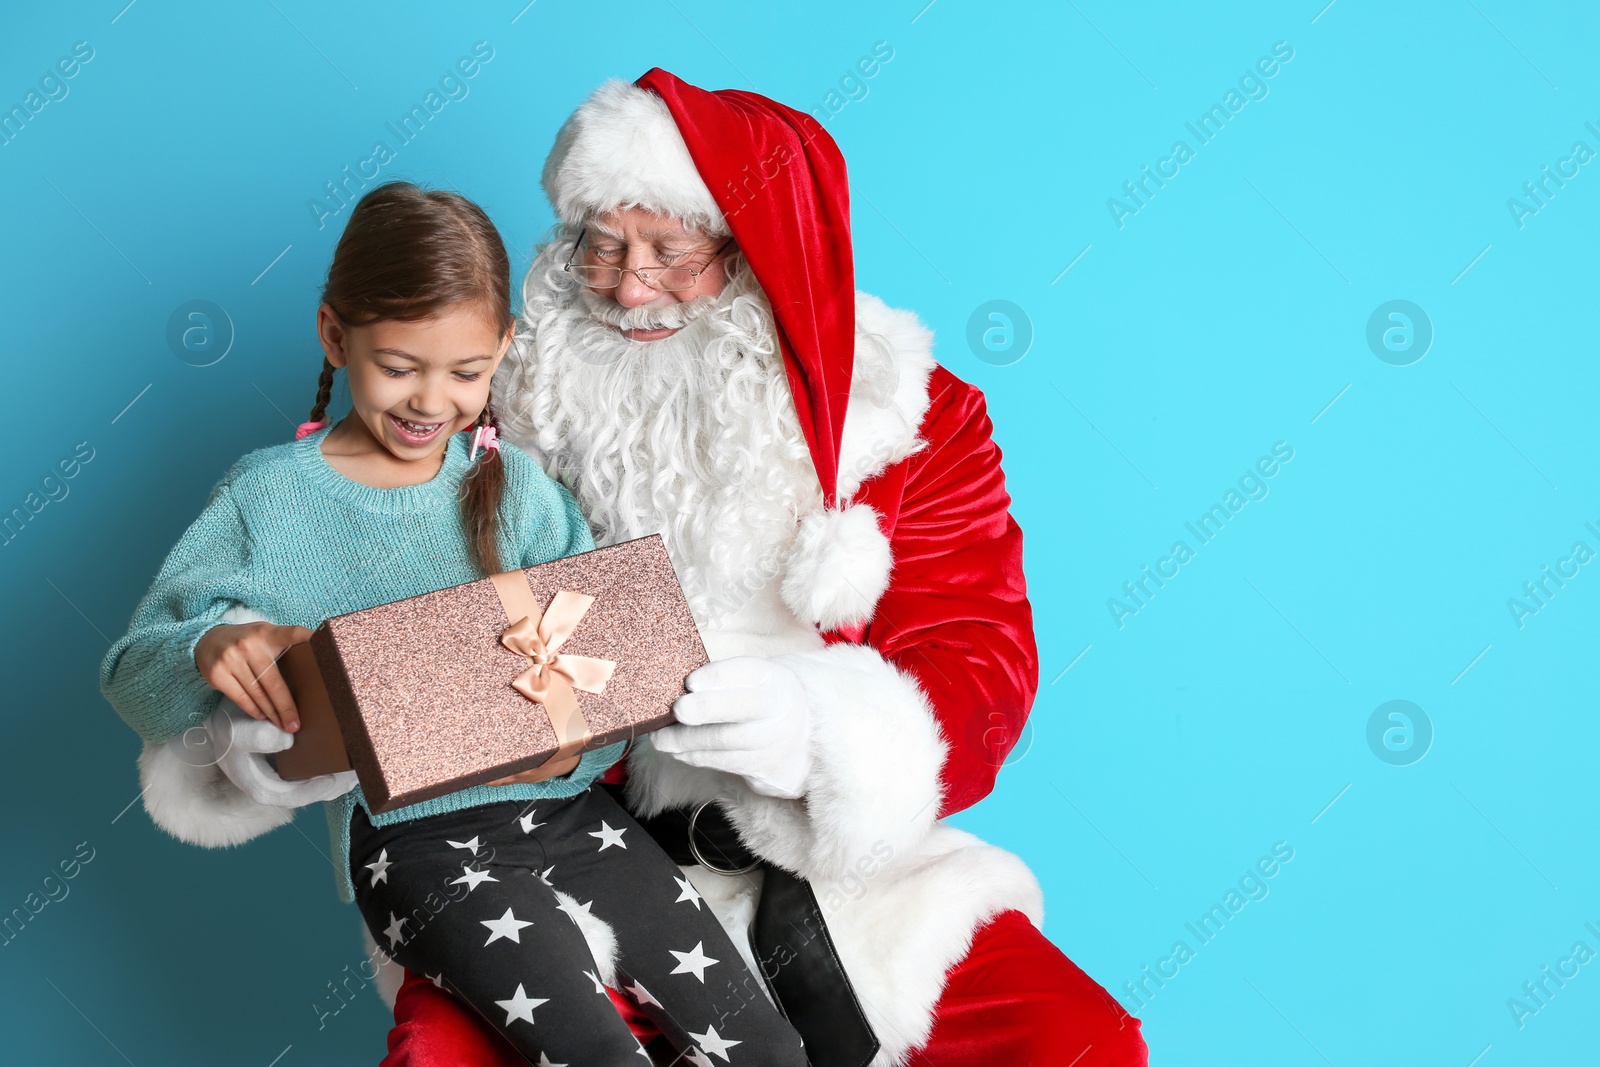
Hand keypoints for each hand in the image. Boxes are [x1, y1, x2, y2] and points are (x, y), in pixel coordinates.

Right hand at [193, 699, 357, 806]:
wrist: (221, 720)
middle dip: (339, 784)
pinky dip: (336, 767)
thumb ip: (256, 737)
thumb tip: (288, 740)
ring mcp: (287, 779)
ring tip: (364, 765)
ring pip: (320, 784)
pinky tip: (352, 756)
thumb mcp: (235, 731)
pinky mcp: (294, 769)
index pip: (296, 797)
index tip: (337, 778)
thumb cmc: (227, 728)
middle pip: (314, 793)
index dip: (319, 789)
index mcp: (263, 788)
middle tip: (362, 771)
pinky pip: (318, 772)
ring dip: (342, 777)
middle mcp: (277, 788)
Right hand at [194, 622, 312, 732]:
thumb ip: (285, 641)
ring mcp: (231, 660)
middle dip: (286, 707)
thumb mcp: (265, 633)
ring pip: (258, 694)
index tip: (325, 646)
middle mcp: (249, 646)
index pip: (291, 634)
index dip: (308, 639)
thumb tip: (316, 659)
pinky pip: (241, 698)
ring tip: (283, 724)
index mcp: (267, 633)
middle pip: (274, 682)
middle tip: (295, 724)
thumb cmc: (247, 641)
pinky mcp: (218, 675)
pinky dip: (254, 710)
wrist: (206, 640)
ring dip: (272, 713)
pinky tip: (263, 716)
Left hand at [653, 657, 811, 799]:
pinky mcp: (761, 767)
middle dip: (705, 708)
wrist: (802, 738)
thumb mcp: (755, 681)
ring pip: (725, 740)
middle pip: (740, 708)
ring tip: (660, 738)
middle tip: (677, 710)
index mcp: (772, 678)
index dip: (718, 677)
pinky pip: (722, 762)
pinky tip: (677, 751)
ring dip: (686, 740)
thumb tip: (674, 687)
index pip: (748, 671)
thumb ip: (722, 681)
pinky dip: (695, 756)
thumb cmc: (763, 701)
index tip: (691, 682)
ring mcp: (770, 740)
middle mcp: (776, 707)